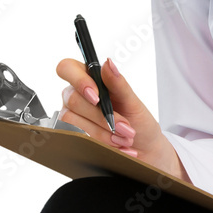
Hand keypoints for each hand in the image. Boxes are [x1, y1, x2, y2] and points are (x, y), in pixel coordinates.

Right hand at [55, 56, 188, 180]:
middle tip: (124, 127)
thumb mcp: (133, 101)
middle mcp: (78, 95)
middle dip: (101, 116)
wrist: (144, 149)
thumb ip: (118, 83)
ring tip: (124, 139)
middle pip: (73, 98)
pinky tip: (118, 146)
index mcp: (91, 78)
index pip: (68, 68)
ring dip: (103, 132)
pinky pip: (78, 136)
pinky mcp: (74, 134)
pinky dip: (102, 142)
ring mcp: (74, 115)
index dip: (78, 81)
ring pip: (73, 119)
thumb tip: (108, 63)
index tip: (96, 97)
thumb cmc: (139, 121)